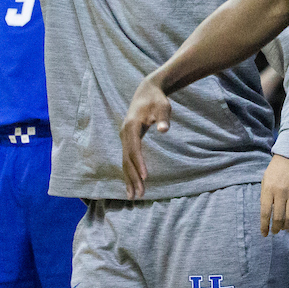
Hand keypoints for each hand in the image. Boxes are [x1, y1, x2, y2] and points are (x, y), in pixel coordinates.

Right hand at [120, 75, 170, 198]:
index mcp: (131, 127)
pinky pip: (126, 159)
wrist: (146, 92)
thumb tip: (163, 129)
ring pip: (124, 162)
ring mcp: (124, 138)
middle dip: (133, 177)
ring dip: (129, 178)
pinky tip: (132, 183)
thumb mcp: (163, 107)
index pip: (134, 149)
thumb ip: (163, 119)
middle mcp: (124, 134)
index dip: (139, 163)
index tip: (145, 177)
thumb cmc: (157, 100)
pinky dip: (128, 172)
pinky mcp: (127, 140)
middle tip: (139, 195)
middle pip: (127, 159)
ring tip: (133, 195)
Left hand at [260, 155, 288, 235]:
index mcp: (268, 189)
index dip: (264, 226)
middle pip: (279, 218)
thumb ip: (266, 196)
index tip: (264, 233)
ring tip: (284, 228)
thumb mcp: (266, 180)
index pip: (265, 213)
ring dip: (287, 226)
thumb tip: (268, 215)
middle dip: (276, 228)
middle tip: (275, 231)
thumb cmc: (276, 169)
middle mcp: (281, 192)